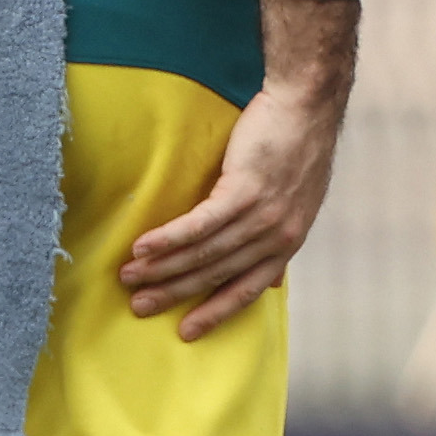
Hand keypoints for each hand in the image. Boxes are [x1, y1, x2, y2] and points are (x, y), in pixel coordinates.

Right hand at [121, 81, 343, 336]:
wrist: (307, 104)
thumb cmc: (296, 147)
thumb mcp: (298, 201)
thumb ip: (278, 239)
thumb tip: (275, 280)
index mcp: (288, 242)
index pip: (248, 289)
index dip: (215, 313)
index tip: (185, 331)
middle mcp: (278, 235)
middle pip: (217, 273)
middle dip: (174, 292)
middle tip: (138, 305)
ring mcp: (263, 214)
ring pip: (204, 252)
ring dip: (162, 267)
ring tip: (128, 275)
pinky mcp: (245, 189)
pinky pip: (200, 224)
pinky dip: (169, 239)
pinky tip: (142, 247)